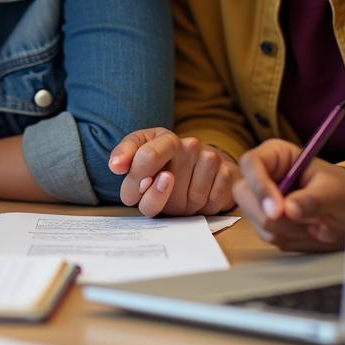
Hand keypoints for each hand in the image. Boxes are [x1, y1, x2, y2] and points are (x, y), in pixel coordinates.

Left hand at [109, 128, 237, 216]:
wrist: (204, 165)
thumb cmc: (165, 164)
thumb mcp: (139, 157)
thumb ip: (124, 158)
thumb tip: (115, 165)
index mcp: (162, 137)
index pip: (147, 157)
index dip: (138, 181)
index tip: (138, 187)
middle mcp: (188, 144)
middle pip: (168, 187)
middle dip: (161, 197)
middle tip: (163, 191)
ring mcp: (210, 157)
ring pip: (190, 198)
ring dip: (183, 205)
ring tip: (182, 193)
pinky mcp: (228, 173)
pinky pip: (211, 203)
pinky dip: (203, 207)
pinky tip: (200, 196)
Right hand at [233, 139, 344, 251]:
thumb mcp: (334, 192)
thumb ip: (312, 200)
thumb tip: (289, 209)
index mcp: (276, 156)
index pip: (251, 164)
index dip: (259, 185)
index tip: (277, 209)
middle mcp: (264, 176)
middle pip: (244, 194)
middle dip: (271, 213)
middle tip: (299, 221)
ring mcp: (263, 201)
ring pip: (256, 220)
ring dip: (287, 228)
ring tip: (315, 223)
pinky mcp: (268, 222)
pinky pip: (268, 235)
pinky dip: (291, 238)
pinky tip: (309, 231)